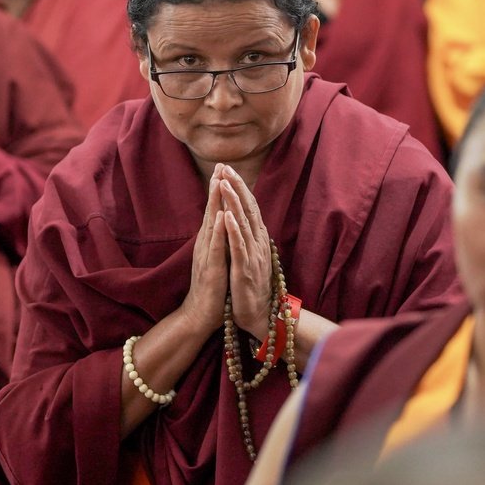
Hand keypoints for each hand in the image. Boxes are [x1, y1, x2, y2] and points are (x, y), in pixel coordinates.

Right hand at [179, 165, 231, 336]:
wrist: (200, 315)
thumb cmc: (212, 288)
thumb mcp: (218, 259)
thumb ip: (219, 241)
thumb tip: (225, 223)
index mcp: (209, 242)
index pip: (214, 211)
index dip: (218, 190)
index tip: (224, 168)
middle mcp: (205, 245)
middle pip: (211, 211)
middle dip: (216, 187)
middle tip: (220, 164)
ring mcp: (206, 256)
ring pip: (211, 224)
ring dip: (215, 203)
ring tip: (219, 182)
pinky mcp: (211, 269)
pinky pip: (216, 247)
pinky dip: (219, 231)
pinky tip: (221, 216)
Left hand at [219, 165, 273, 339]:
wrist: (260, 317)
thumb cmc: (252, 288)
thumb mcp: (251, 257)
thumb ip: (249, 237)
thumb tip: (244, 218)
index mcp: (257, 240)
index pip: (249, 208)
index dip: (240, 188)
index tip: (228, 169)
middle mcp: (258, 244)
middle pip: (248, 210)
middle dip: (237, 187)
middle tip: (226, 167)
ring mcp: (252, 257)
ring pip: (243, 224)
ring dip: (233, 203)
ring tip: (224, 183)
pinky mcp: (245, 271)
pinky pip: (238, 248)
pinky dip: (233, 231)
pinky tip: (226, 217)